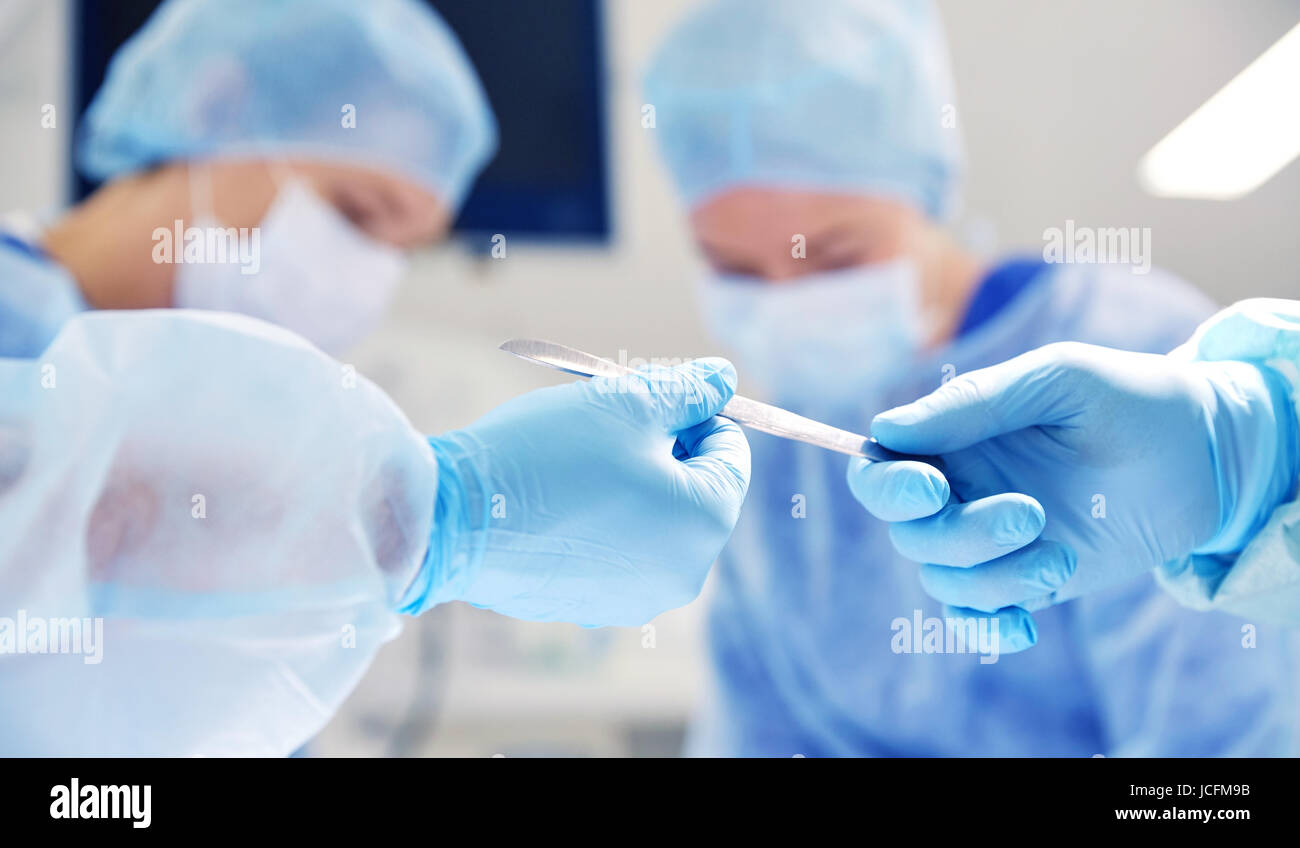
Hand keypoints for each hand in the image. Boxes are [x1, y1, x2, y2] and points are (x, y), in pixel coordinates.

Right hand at [405, 358, 750, 626]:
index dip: (692, 413)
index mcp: (706, 522)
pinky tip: (551, 499)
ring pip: (650, 518)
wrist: (453, 520)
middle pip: (692, 488)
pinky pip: (611, 549)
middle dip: (659, 449)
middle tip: (605, 424)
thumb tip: (723, 378)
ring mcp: (635, 598)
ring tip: (572, 461)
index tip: (643, 399)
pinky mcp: (589, 607)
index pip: (730, 452)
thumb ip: (689, 390)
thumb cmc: (548, 456)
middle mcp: (683, 573)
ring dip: (627, 481)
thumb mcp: (629, 403)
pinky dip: (594, 518)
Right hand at [846, 341, 1294, 650]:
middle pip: (910, 533)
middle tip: (1030, 515)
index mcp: (954, 438)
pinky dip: (991, 626)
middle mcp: (962, 490)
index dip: (889, 487)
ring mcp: (992, 540)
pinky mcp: (1026, 580)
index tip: (934, 488)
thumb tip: (888, 429)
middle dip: (960, 534)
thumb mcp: (1058, 380)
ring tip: (1062, 556)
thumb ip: (974, 402)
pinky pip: (977, 615)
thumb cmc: (1131, 400)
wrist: (1208, 458)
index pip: (881, 470)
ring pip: (943, 578)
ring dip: (994, 577)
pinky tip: (1028, 627)